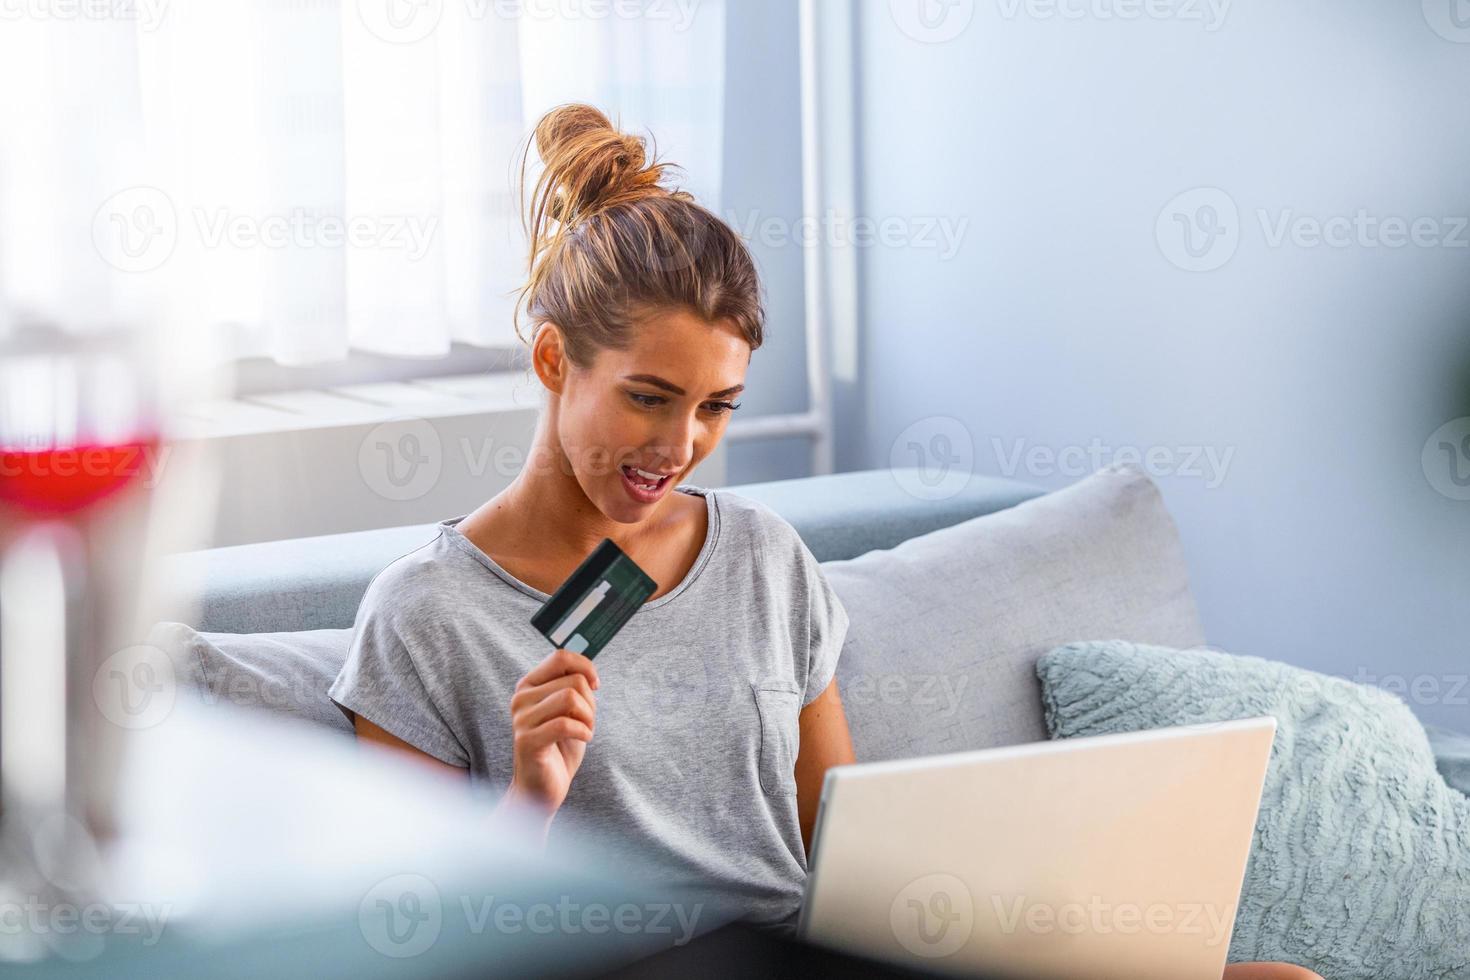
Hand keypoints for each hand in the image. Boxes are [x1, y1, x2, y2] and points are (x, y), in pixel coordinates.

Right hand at [505, 647, 598, 820]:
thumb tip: (588, 670)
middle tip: (587, 721)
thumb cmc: (559, 748)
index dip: (586, 667)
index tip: (595, 686)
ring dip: (588, 717)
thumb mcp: (567, 710)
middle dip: (590, 702)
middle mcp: (520, 698)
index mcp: (528, 685)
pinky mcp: (527, 741)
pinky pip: (565, 724)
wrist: (542, 789)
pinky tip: (583, 739)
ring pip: (570, 698)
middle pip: (573, 680)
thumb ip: (572, 686)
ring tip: (584, 730)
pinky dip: (584, 732)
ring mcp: (521, 719)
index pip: (561, 657)